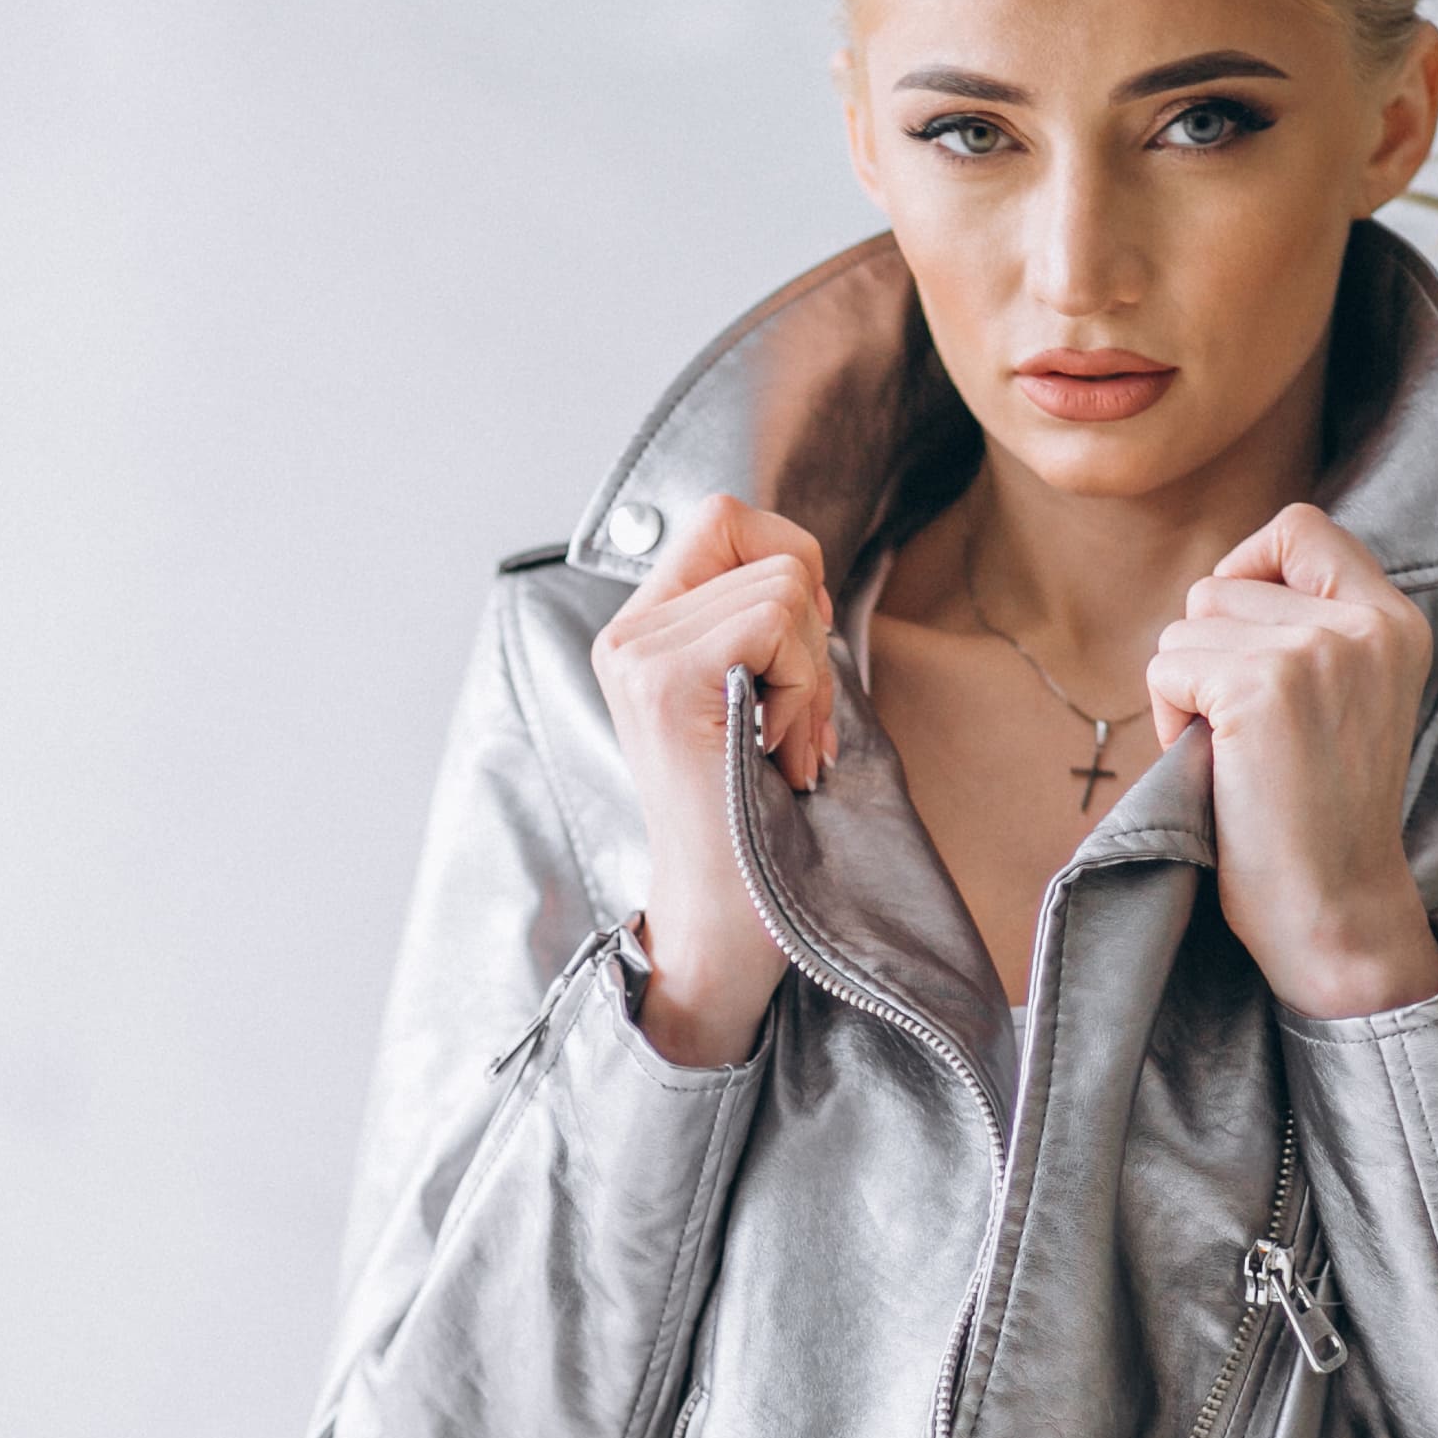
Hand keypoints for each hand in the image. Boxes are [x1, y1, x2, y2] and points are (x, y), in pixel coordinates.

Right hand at [588, 496, 835, 1063]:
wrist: (722, 919)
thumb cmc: (752, 822)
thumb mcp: (751, 699)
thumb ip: (757, 626)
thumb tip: (803, 564)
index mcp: (641, 632)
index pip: (723, 517)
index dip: (786, 561)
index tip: (795, 653)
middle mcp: (627, 634)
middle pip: (761, 538)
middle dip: (809, 623)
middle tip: (793, 714)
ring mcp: (639, 655)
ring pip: (781, 582)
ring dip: (809, 668)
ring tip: (780, 742)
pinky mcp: (667, 682)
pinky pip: (776, 620)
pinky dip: (802, 685)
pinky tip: (775, 748)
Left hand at [1144, 505, 1437, 1019]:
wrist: (1334, 905)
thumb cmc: (1319, 813)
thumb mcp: (1346, 696)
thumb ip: (1309, 627)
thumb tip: (1218, 582)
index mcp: (1395, 621)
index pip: (1302, 526)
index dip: (1249, 565)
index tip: (1241, 631)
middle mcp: (1365, 623)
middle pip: (1222, 581)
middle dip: (1208, 649)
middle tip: (1245, 730)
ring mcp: (1315, 650)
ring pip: (1187, 622)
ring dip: (1187, 686)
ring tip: (1236, 751)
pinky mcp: (1262, 687)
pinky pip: (1167, 665)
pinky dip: (1169, 716)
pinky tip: (1216, 765)